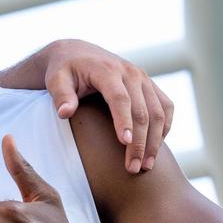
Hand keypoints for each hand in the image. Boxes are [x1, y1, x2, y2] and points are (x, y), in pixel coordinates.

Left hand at [40, 40, 171, 173]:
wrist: (78, 54)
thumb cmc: (64, 71)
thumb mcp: (56, 79)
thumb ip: (60, 95)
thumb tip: (65, 113)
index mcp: (107, 70)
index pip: (120, 98)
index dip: (124, 121)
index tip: (125, 144)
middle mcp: (130, 72)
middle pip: (143, 110)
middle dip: (140, 142)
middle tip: (134, 168)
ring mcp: (143, 78)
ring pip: (159, 111)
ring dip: (156, 140)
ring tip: (147, 166)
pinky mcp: (150, 86)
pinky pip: (166, 107)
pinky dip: (165, 128)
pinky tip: (155, 148)